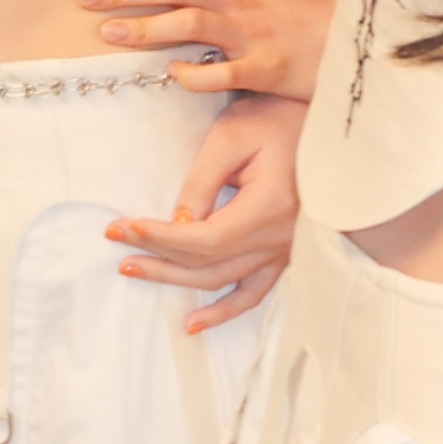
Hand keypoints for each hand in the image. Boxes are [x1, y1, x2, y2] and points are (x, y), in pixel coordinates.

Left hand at [76, 0, 336, 99]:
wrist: (351, 42)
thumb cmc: (295, 17)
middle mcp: (238, 0)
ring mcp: (251, 34)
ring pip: (190, 22)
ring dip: (146, 27)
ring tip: (109, 33)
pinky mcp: (264, 70)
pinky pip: (222, 74)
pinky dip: (193, 74)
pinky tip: (171, 74)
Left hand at [109, 92, 303, 331]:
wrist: (326, 126)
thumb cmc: (277, 120)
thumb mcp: (231, 137)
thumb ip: (202, 182)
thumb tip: (177, 221)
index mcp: (269, 207)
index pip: (204, 238)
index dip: (159, 238)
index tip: (121, 227)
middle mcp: (280, 238)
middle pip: (208, 264)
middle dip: (156, 255)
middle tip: (116, 244)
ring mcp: (285, 251)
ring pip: (224, 281)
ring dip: (176, 280)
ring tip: (134, 269)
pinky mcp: (285, 253)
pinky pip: (254, 292)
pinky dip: (225, 311)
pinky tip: (194, 323)